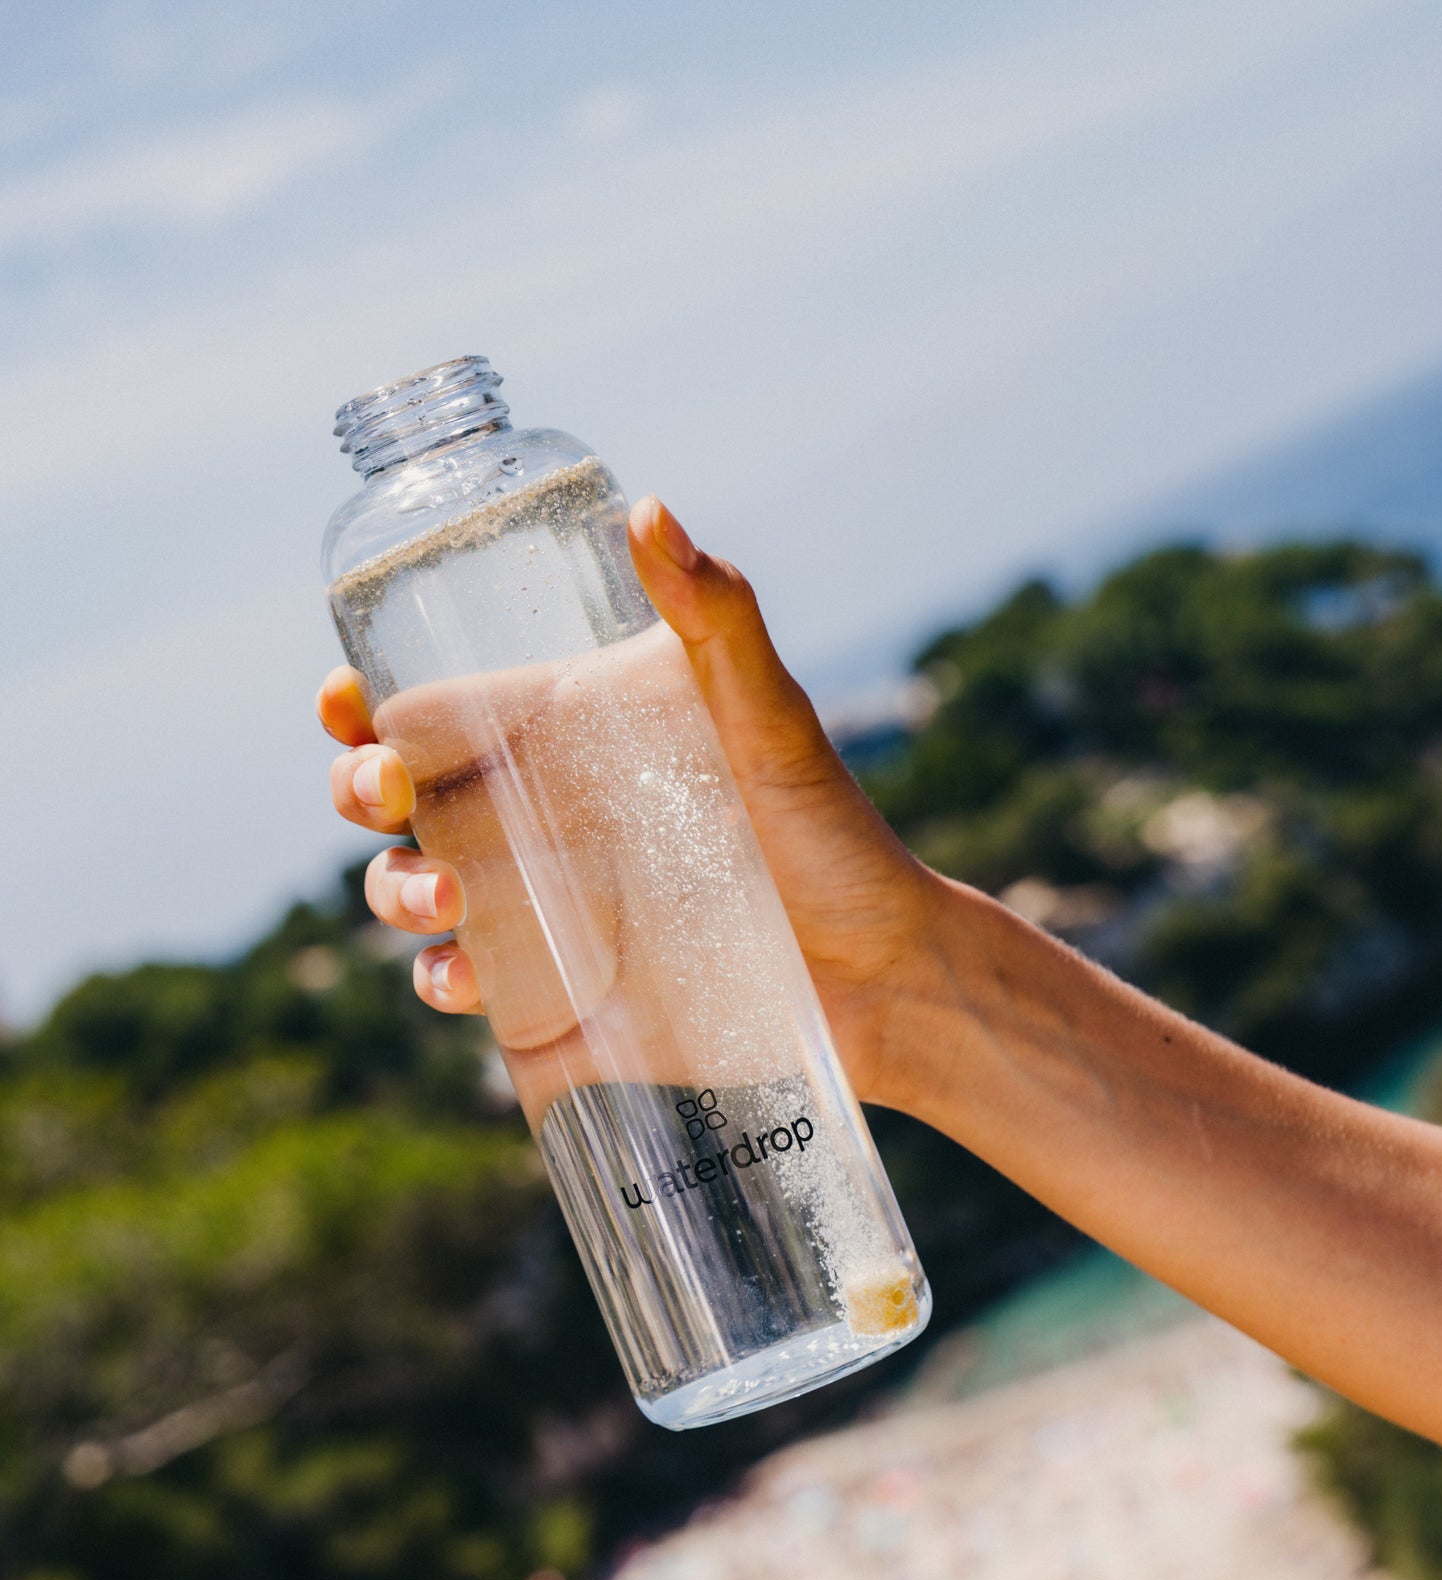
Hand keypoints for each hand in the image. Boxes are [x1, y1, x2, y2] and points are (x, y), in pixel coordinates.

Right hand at [320, 496, 938, 1104]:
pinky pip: (473, 984)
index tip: (342, 699)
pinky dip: (446, 981)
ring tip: (441, 896)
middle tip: (382, 792)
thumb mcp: (774, 722)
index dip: (366, 702)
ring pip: (418, 890)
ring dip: (394, 889)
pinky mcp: (566, 991)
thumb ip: (718, 621)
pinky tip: (462, 979)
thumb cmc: (834, 833)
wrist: (884, 974)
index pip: (436, 709)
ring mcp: (548, 909)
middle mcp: (544, 820)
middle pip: (400, 799)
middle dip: (359, 789)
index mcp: (572, 740)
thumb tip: (649, 509)